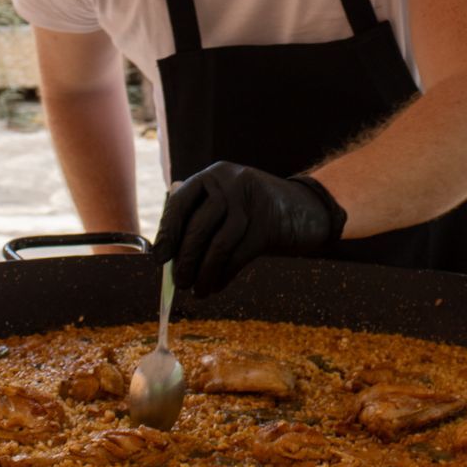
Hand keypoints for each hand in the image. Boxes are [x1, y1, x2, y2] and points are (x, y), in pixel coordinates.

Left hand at [153, 163, 346, 296]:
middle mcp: (231, 183)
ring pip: (219, 245)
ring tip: (197, 291)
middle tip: (179, 282)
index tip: (159, 258)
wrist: (307, 209)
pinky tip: (216, 287)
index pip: (180, 202)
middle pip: (199, 226)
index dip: (167, 232)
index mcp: (213, 175)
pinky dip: (223, 275)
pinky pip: (239, 256)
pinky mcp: (269, 225)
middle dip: (185, 259)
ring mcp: (253, 202)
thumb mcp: (227, 204)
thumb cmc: (256, 212)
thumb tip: (167, 256)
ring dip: (204, 273)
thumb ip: (200, 220)